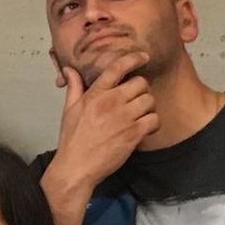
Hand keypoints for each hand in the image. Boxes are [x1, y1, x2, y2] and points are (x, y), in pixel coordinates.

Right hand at [43, 49, 157, 192]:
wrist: (76, 167)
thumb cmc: (72, 140)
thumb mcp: (69, 110)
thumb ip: (74, 87)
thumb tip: (69, 70)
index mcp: (95, 95)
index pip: (117, 68)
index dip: (134, 58)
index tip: (143, 57)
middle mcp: (110, 102)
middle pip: (140, 83)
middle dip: (141, 90)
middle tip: (135, 100)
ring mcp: (124, 118)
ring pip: (149, 100)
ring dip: (148, 107)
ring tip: (139, 116)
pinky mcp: (134, 134)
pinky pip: (154, 119)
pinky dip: (153, 123)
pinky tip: (145, 128)